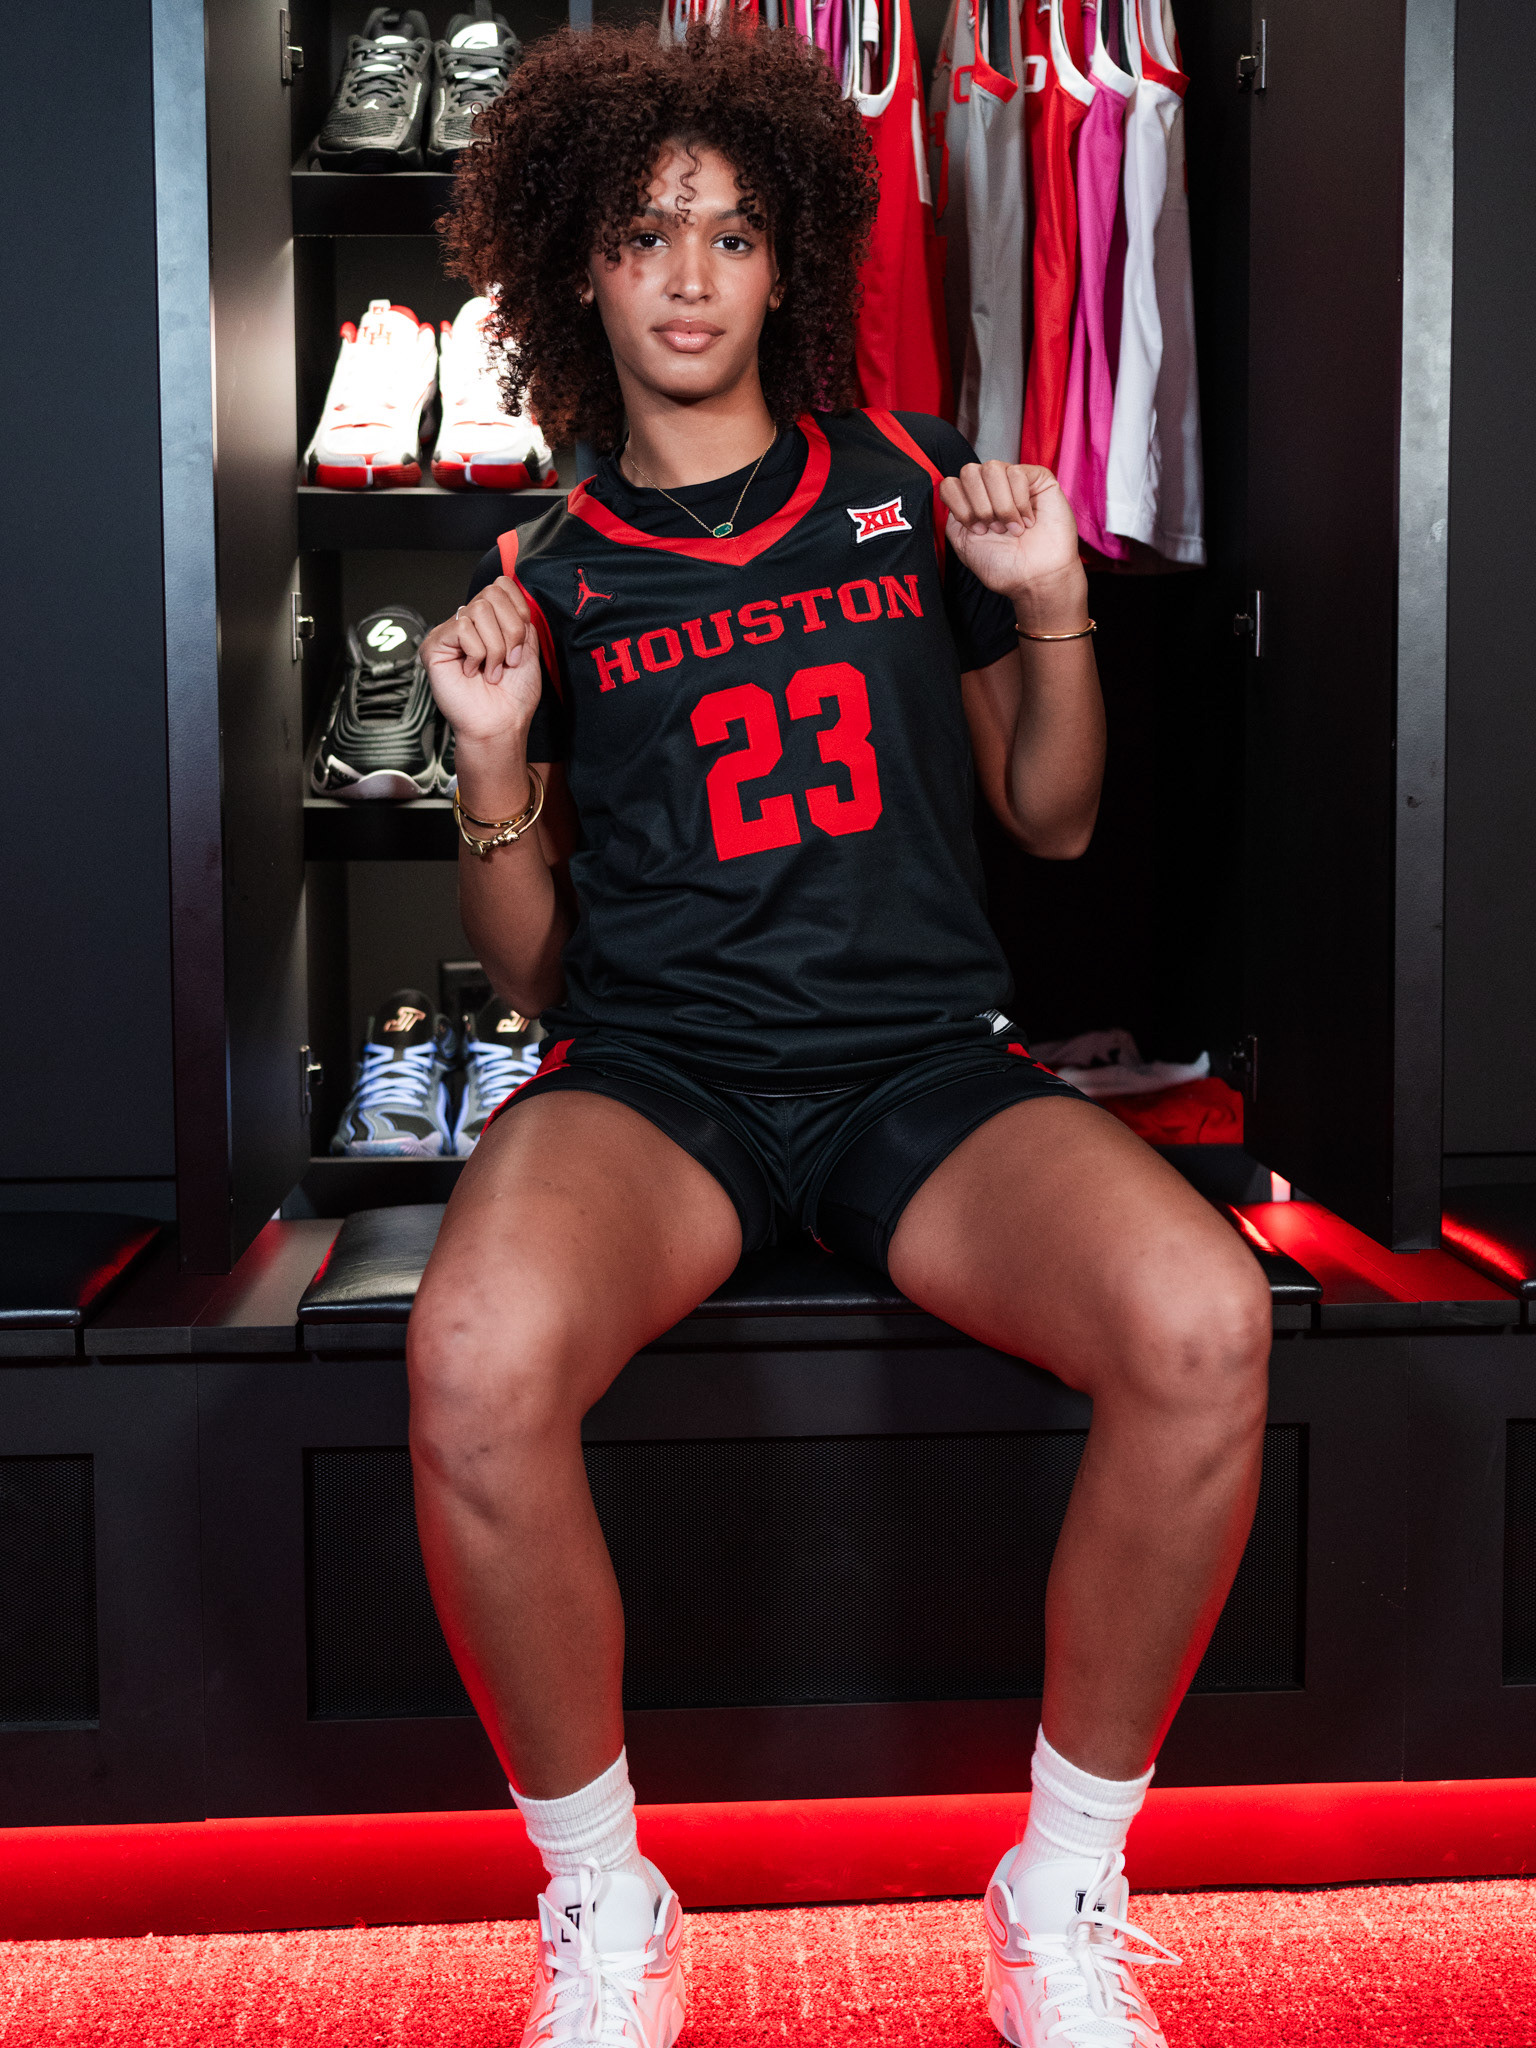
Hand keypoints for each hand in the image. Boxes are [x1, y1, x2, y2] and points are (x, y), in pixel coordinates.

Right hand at [419, 576, 542, 748]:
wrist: (501, 724)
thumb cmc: (513, 696)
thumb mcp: (528, 650)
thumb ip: (521, 619)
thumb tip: (513, 595)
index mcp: (491, 621)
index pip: (502, 586)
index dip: (518, 610)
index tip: (521, 644)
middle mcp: (469, 622)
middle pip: (492, 594)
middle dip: (510, 631)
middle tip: (508, 661)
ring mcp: (450, 632)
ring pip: (478, 610)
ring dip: (495, 647)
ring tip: (491, 671)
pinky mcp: (434, 645)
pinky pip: (462, 628)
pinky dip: (476, 653)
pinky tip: (472, 671)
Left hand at [939, 462, 1086, 620]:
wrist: (1036, 578)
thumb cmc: (1005, 567)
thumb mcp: (964, 545)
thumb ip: (952, 518)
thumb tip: (952, 492)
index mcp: (971, 502)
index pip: (950, 484)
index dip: (960, 507)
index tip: (976, 530)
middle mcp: (990, 488)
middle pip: (969, 472)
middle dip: (980, 506)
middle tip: (995, 529)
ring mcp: (1013, 481)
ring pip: (992, 469)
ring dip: (1001, 505)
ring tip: (1012, 527)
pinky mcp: (1037, 479)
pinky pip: (1018, 474)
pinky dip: (1021, 502)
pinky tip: (1029, 520)